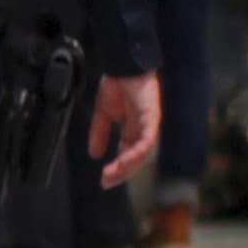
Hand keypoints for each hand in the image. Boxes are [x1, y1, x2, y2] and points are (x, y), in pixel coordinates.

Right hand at [90, 74, 160, 188]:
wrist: (123, 66)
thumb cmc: (117, 84)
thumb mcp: (104, 114)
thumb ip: (100, 133)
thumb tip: (94, 154)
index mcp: (134, 130)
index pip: (128, 156)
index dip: (118, 169)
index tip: (104, 180)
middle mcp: (144, 130)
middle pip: (137, 159)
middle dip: (122, 173)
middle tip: (107, 182)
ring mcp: (150, 125)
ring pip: (143, 154)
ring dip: (128, 166)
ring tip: (112, 174)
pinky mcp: (153, 118)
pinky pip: (147, 141)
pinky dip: (136, 152)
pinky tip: (123, 160)